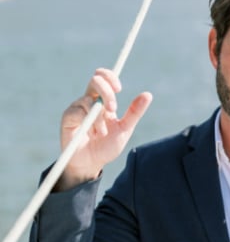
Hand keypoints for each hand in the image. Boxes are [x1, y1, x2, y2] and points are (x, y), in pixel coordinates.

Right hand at [57, 67, 151, 189]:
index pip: (103, 78)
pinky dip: (87, 122)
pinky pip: (77, 111)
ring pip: (89, 100)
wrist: (91, 164)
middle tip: (113, 109)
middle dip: (107, 92)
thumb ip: (134, 112)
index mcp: (102, 101)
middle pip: (95, 80)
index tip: (119, 88)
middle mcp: (89, 100)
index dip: (110, 77)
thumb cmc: (107, 147)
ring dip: (99, 118)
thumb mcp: (124, 129)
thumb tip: (148, 94)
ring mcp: (77, 108)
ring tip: (102, 133)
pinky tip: (90, 134)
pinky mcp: (68, 117)